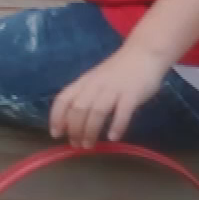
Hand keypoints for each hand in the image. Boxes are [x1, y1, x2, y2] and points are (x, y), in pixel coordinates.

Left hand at [50, 46, 169, 147]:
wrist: (143, 54)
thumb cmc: (118, 71)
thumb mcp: (95, 80)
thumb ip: (85, 95)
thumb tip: (74, 120)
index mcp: (84, 82)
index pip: (63, 99)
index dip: (57, 117)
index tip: (56, 134)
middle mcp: (95, 86)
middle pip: (78, 108)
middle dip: (74, 129)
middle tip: (76, 145)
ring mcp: (113, 89)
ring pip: (96, 111)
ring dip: (90, 130)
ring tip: (88, 146)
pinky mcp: (132, 94)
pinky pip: (123, 111)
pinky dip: (117, 125)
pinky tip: (113, 137)